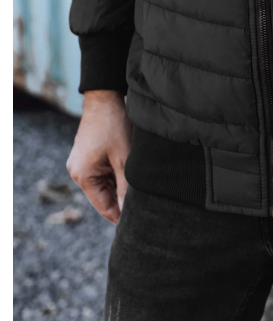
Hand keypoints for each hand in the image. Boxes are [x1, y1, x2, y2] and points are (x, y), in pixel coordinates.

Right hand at [67, 90, 132, 223]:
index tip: (137, 223)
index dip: (120, 216)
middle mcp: (78, 172)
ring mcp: (82, 162)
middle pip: (104, 196)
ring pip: (105, 183)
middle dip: (121, 199)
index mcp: (83, 176)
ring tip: (141, 188)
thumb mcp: (124, 158)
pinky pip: (103, 171)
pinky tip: (131, 171)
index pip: (104, 206)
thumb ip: (125, 187)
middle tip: (145, 206)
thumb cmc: (114, 125)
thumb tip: (126, 211)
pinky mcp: (88, 154)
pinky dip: (116, 173)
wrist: (105, 96)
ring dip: (120, 185)